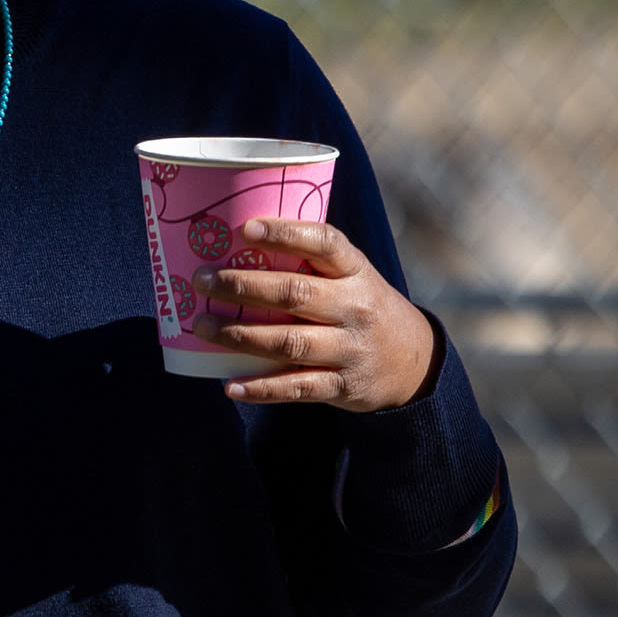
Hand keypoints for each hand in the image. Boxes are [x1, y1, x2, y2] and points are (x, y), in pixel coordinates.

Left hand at [193, 216, 439, 410]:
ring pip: (288, 342)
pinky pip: (296, 387)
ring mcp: (350, 348)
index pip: (324, 244)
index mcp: (356, 272)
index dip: (285, 234)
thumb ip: (310, 264)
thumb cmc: (362, 308)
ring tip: (201, 326)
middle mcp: (355, 307)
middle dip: (242, 286)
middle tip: (201, 280)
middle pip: (294, 294)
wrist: (416, 362)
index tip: (245, 228)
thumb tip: (234, 243)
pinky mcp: (343, 385)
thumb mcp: (353, 278)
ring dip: (239, 336)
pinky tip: (229, 386)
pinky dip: (260, 388)